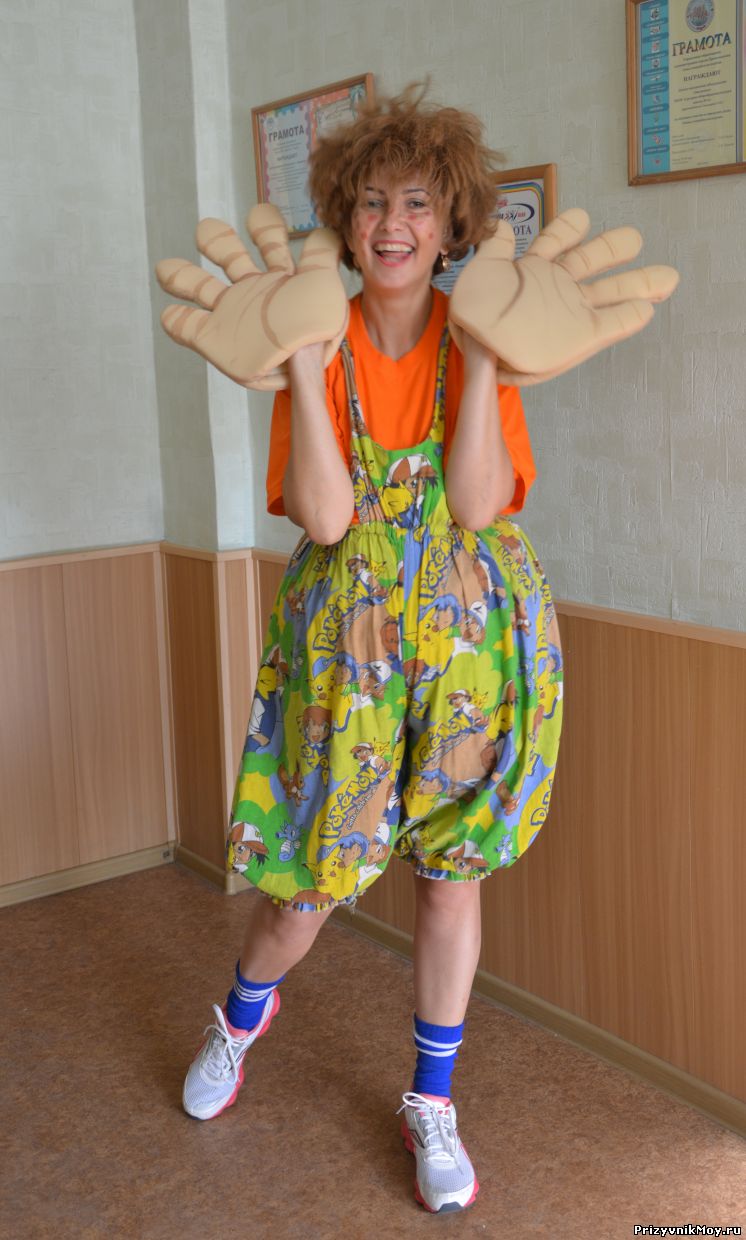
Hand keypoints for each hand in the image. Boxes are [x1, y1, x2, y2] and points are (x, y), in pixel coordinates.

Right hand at [155, 204, 348, 389]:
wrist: (303, 372)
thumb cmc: (319, 332)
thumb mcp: (326, 287)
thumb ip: (321, 256)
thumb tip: (322, 233)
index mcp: (282, 279)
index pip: (270, 246)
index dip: (266, 230)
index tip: (259, 216)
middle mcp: (255, 293)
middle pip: (229, 258)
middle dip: (217, 241)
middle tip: (205, 229)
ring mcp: (234, 315)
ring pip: (202, 288)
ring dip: (182, 276)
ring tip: (164, 269)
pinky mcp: (216, 340)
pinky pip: (188, 327)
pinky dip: (176, 320)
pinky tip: (170, 314)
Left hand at [448, 209, 678, 385]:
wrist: (480, 346)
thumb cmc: (476, 310)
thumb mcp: (480, 272)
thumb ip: (496, 248)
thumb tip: (503, 226)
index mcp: (535, 269)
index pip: (556, 242)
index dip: (568, 229)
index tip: (581, 218)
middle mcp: (558, 287)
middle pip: (594, 262)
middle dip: (615, 247)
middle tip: (635, 237)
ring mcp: (572, 312)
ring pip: (612, 292)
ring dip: (638, 283)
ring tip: (667, 277)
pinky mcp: (581, 337)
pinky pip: (612, 325)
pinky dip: (629, 317)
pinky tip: (646, 310)